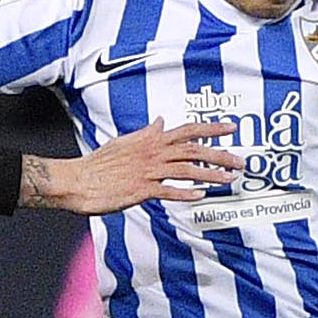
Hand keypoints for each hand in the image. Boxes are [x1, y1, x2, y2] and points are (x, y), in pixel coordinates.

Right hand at [24, 118, 238, 212]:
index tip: (231, 128)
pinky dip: (186, 193)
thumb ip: (146, 134)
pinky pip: (168, 191)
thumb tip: (161, 122)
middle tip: (240, 161)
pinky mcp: (140, 190)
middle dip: (220, 154)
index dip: (210, 129)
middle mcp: (152, 153)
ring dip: (211, 175)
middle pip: (193, 150)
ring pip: (186, 170)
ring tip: (230, 180)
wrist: (77, 180)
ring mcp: (147, 171)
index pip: (186, 130)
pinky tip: (201, 196)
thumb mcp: (124, 142)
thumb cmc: (99, 164)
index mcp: (149, 140)